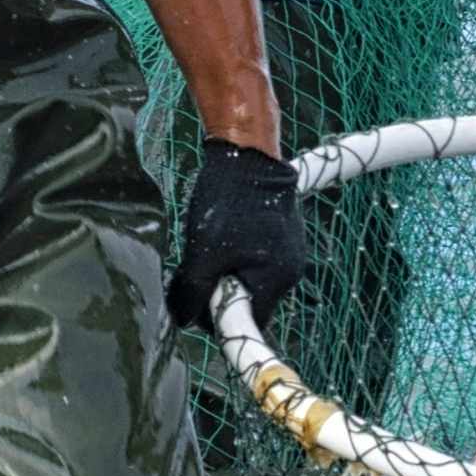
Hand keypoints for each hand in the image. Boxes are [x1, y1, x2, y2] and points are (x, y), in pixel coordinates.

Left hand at [172, 138, 308, 332]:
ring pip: (253, 279)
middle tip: (201, 269)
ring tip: (212, 246)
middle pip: (252, 301)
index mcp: (276, 279)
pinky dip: (239, 256)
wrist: (249, 154)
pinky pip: (259, 260)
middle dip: (224, 292)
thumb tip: (185, 321)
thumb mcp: (203, 252)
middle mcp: (291, 270)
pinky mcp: (285, 235)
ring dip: (229, 272)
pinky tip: (225, 233)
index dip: (222, 320)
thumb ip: (194, 291)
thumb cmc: (228, 203)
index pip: (250, 321)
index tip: (201, 309)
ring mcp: (291, 251)